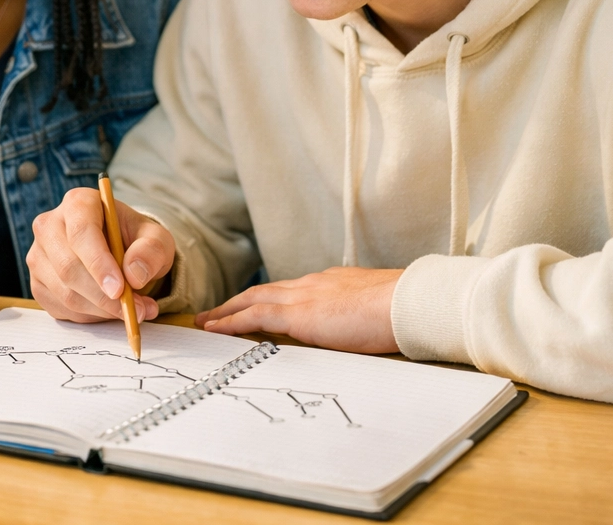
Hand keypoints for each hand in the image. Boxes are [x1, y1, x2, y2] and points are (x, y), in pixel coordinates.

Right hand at [28, 186, 173, 323]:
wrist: (121, 252)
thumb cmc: (135, 240)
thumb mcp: (155, 239)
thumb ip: (151, 250)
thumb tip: (134, 274)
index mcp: (78, 203)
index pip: (81, 232)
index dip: (99, 263)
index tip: (120, 289)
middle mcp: (50, 225)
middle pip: (68, 267)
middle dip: (103, 296)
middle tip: (134, 309)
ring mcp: (39, 255)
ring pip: (65, 293)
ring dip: (101, 310)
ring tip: (131, 310)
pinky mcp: (37, 283)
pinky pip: (61, 308)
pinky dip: (89, 317)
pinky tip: (108, 309)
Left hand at [194, 267, 403, 352]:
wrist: (406, 302)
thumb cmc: (402, 309)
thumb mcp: (376, 310)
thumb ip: (359, 315)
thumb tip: (360, 328)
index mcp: (331, 282)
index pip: (290, 290)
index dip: (269, 298)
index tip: (254, 306)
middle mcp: (312, 283)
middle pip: (264, 291)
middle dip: (238, 302)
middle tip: (215, 312)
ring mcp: (303, 296)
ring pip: (253, 300)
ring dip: (226, 311)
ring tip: (206, 322)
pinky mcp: (298, 314)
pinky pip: (254, 317)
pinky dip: (231, 322)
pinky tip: (214, 329)